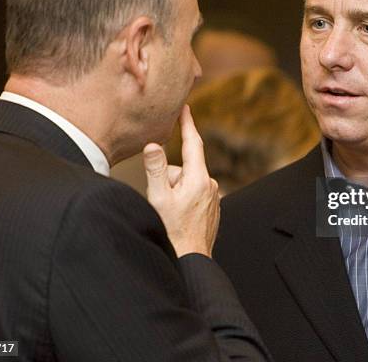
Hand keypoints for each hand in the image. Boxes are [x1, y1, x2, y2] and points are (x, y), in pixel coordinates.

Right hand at [143, 105, 219, 257]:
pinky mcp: (213, 207)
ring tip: (171, 212)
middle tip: (161, 199)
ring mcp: (214, 197)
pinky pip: (195, 193)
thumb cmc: (172, 231)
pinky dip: (185, 199)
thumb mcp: (158, 198)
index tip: (184, 108)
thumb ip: (156, 169)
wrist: (191, 260)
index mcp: (198, 178)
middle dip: (169, 176)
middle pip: (185, 167)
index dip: (187, 124)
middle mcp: (211, 185)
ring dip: (176, 190)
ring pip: (189, 181)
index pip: (193, 143)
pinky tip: (180, 217)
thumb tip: (153, 146)